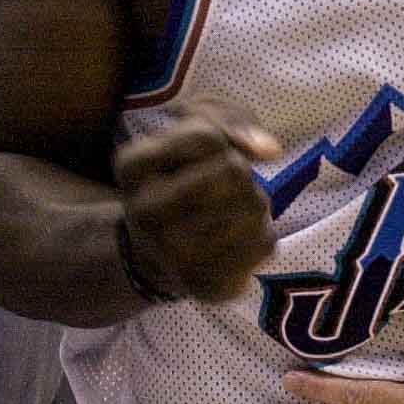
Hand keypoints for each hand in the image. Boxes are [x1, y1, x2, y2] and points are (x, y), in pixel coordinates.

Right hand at [113, 95, 280, 302]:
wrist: (156, 254)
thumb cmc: (182, 176)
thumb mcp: (192, 127)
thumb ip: (228, 118)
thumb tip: (270, 149)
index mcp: (132, 167)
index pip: (206, 137)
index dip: (223, 137)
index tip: (209, 151)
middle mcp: (145, 213)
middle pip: (234, 169)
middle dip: (238, 169)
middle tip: (217, 185)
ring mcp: (174, 256)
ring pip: (255, 204)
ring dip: (252, 201)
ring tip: (222, 213)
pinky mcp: (209, 286)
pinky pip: (265, 241)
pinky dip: (259, 233)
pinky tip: (231, 241)